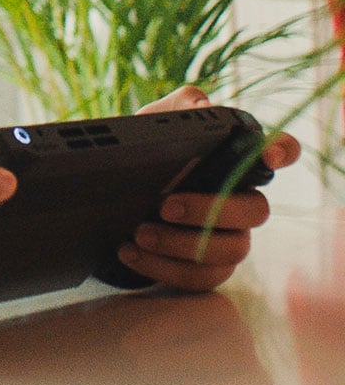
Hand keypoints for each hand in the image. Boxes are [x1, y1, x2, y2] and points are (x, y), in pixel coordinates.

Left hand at [116, 85, 300, 291]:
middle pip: (255, 211)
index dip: (283, 152)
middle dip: (210, 209)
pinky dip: (162, 267)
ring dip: (180, 243)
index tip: (268, 155)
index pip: (278, 152)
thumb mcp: (148, 128)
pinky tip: (129, 251)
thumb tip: (205, 106)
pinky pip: (199, 277)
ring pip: (230, 250)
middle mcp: (241, 202)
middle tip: (164, 205)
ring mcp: (228, 239)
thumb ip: (178, 109)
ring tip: (139, 232)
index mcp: (233, 163)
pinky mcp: (206, 270)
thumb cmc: (139, 161)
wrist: (102, 203)